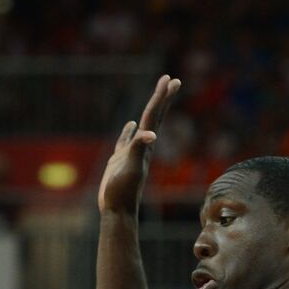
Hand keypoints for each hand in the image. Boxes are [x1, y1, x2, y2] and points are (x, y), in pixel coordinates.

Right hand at [98, 74, 180, 213]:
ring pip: (142, 126)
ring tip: (156, 99)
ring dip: (149, 112)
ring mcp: (132, 152)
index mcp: (145, 144)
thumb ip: (138, 148)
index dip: (161, 96)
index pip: (153, 115)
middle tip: (171, 80)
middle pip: (153, 117)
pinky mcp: (120, 160)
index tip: (171, 79)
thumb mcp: (130, 167)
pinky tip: (129, 125)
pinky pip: (126, 140)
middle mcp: (142, 146)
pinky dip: (129, 131)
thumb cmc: (123, 190)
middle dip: (162, 98)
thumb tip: (151, 134)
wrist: (118, 209)